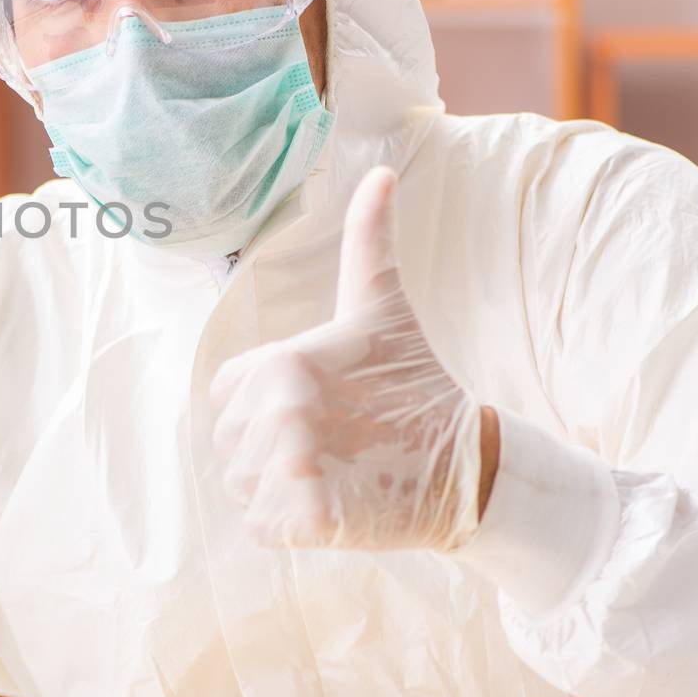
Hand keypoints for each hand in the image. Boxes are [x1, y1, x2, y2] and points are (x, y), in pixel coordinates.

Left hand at [208, 166, 486, 550]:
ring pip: (242, 486)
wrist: (472, 467)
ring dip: (279, 489)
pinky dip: (291, 526)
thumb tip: (381, 170)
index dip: (263, 404)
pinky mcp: (307, 517)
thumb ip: (369, 240)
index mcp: (280, 361)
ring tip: (336, 471)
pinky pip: (263, 526)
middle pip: (230, 443)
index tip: (319, 404)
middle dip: (269, 449)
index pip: (226, 393)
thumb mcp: (383, 307)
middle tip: (335, 443)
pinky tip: (333, 505)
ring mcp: (292, 467)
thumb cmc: (418, 382)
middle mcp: (277, 411)